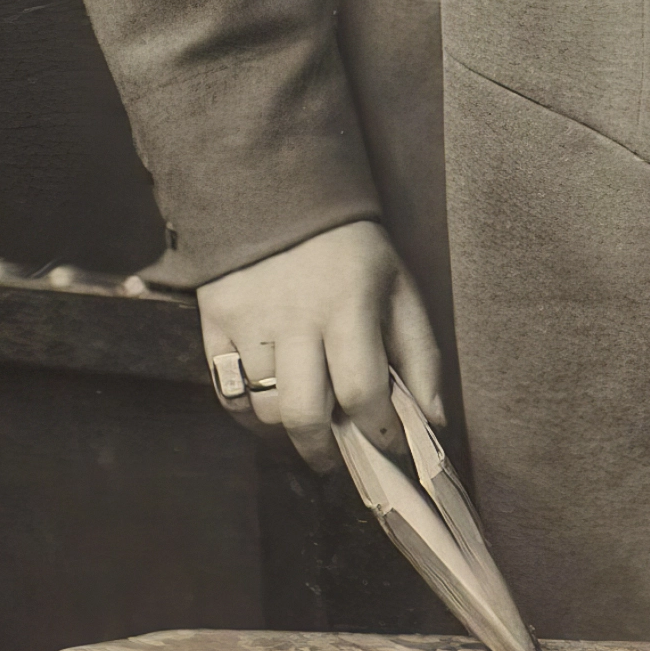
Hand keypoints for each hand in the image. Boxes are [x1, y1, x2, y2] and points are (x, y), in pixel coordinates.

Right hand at [197, 219, 443, 472]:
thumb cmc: (352, 250)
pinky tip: (269, 402)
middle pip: (303, 414)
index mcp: (350, 304)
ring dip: (287, 428)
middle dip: (323, 450)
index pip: (362, 389)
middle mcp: (297, 316)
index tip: (388, 443)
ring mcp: (250, 321)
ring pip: (263, 408)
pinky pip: (227, 393)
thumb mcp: (399, 287)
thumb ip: (421, 354)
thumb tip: (434, 422)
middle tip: (335, 456)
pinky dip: (248, 411)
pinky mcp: (215, 321)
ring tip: (305, 419)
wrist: (283, 193)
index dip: (379, 430)